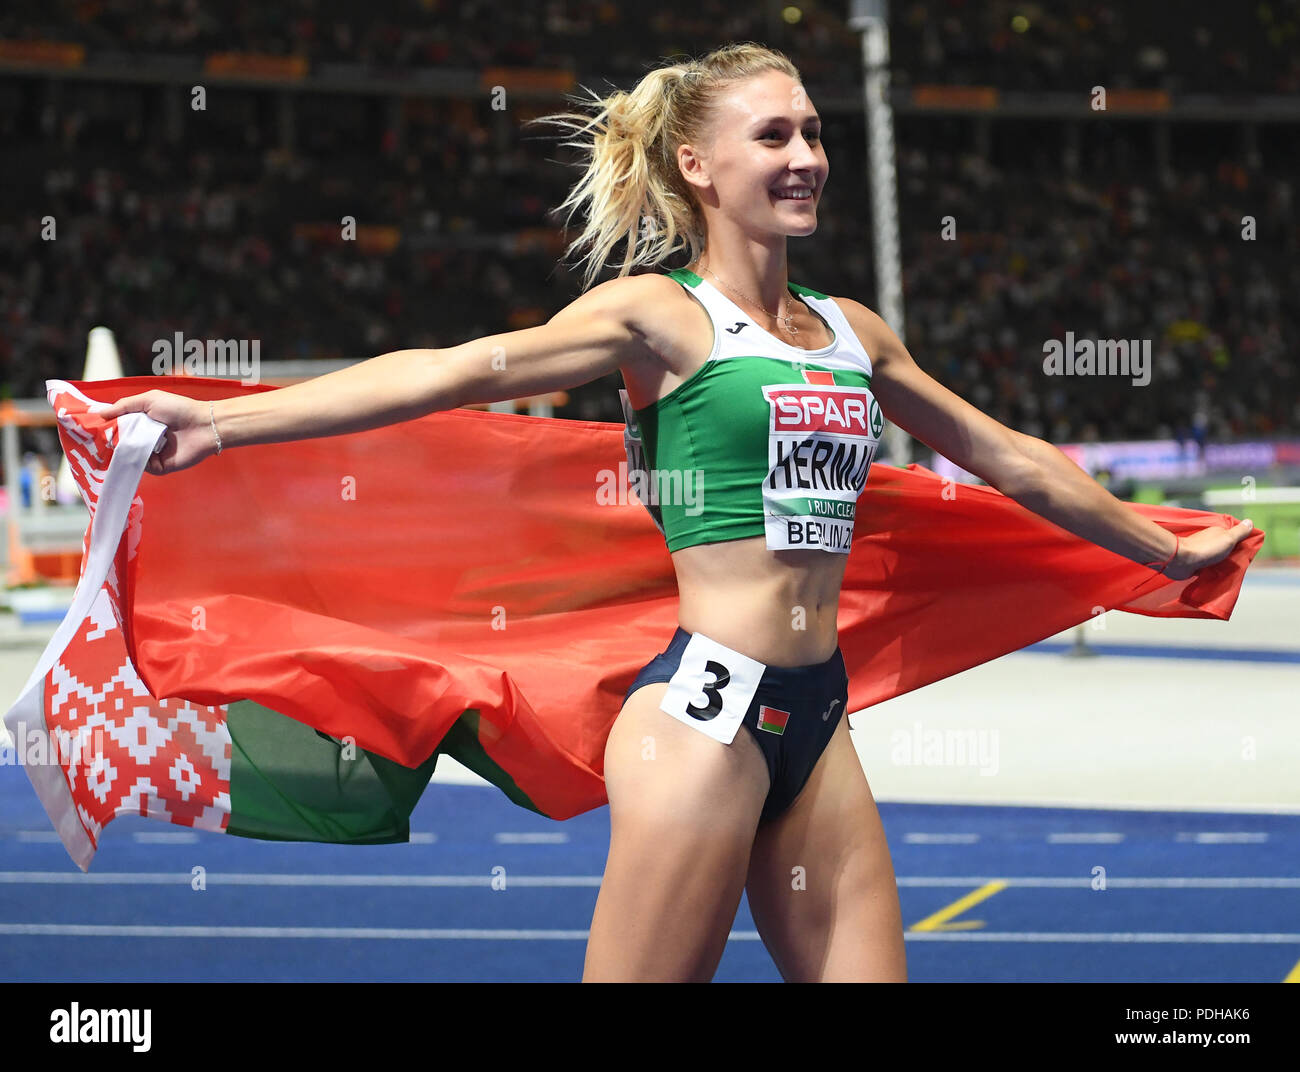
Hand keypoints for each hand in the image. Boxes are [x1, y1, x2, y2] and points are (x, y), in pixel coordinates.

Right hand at [96, 391, 216, 475]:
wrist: (203, 426)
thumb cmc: (178, 409)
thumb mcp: (148, 400)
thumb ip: (124, 406)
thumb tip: (100, 414)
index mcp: (141, 423)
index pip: (117, 429)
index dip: (104, 430)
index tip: (89, 430)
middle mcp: (144, 439)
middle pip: (120, 445)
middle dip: (109, 444)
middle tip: (94, 443)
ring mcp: (152, 454)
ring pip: (129, 457)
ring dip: (123, 453)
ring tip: (116, 446)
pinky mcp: (161, 467)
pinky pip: (143, 467)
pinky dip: (138, 461)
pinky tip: (137, 453)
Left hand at [1162, 519, 1253, 580]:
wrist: (1181, 560)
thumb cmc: (1206, 549)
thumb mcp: (1228, 538)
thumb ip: (1239, 532)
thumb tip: (1249, 521)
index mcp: (1217, 532)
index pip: (1233, 536)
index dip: (1241, 543)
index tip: (1248, 550)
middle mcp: (1209, 540)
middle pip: (1225, 547)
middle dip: (1233, 554)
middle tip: (1241, 563)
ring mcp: (1202, 551)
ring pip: (1217, 557)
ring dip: (1223, 562)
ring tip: (1231, 570)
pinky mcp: (1196, 562)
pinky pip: (1208, 565)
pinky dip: (1213, 569)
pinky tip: (1218, 573)